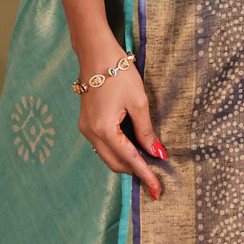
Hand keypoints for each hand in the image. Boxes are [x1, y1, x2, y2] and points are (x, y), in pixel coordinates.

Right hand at [76, 53, 165, 198]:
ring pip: (107, 156)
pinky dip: (117, 151)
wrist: (95, 54)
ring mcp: (85, 129)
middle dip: (135, 171)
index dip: (145, 175)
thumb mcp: (139, 102)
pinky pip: (102, 145)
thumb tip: (157, 153)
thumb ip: (146, 131)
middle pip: (115, 163)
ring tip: (146, 162)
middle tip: (155, 177)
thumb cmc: (119, 74)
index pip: (129, 159)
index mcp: (105, 130)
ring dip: (126, 161)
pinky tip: (132, 147)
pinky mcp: (86, 123)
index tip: (157, 190)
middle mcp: (91, 133)